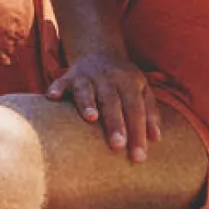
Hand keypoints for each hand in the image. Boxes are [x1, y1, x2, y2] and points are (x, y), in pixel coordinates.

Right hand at [46, 49, 161, 161]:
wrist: (100, 51)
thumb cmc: (124, 80)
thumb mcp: (142, 90)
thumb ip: (150, 112)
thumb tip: (156, 139)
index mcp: (130, 83)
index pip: (136, 110)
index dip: (138, 132)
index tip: (139, 156)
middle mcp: (109, 78)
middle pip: (113, 102)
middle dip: (115, 124)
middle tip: (118, 146)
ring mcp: (88, 76)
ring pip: (88, 90)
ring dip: (88, 103)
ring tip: (91, 118)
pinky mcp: (69, 76)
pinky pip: (62, 81)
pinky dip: (57, 87)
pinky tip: (52, 97)